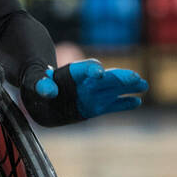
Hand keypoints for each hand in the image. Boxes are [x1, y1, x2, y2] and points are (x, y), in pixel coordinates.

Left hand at [21, 59, 147, 125]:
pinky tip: (136, 101)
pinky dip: (123, 104)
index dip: (92, 69)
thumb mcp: (33, 82)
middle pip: (106, 78)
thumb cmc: (37, 84)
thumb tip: (49, 90)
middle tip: (134, 78)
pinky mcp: (95, 108)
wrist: (39, 99)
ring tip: (143, 85)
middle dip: (120, 78)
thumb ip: (40, 84)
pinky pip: (112, 105)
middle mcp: (86, 82)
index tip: (99, 73)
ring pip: (113, 89)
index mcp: (72, 73)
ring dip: (128, 87)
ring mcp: (92, 95)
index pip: (85, 68)